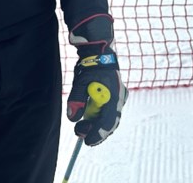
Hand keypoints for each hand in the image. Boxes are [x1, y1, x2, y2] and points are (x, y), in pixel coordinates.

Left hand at [66, 14, 127, 145]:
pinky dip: (99, 117)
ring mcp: (119, 97)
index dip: (98, 134)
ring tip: (81, 126)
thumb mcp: (80, 82)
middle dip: (96, 131)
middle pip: (110, 123)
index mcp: (114, 96)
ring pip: (109, 118)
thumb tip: (72, 118)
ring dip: (96, 124)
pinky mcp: (115, 95)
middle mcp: (120, 98)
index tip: (87, 141)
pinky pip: (108, 111)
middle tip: (81, 135)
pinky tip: (89, 118)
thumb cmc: (90, 65)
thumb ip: (76, 100)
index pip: (108, 121)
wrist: (100, 50)